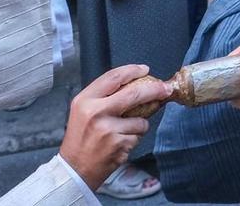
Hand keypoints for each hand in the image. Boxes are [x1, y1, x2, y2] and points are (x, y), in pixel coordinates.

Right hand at [57, 64, 169, 189]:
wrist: (74, 169)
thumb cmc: (81, 139)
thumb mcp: (83, 111)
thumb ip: (104, 96)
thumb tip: (137, 83)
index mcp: (85, 100)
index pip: (113, 77)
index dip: (133, 70)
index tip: (145, 69)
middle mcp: (95, 112)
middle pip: (134, 93)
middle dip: (155, 89)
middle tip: (165, 89)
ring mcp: (107, 129)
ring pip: (140, 119)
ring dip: (139, 125)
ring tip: (123, 132)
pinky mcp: (118, 144)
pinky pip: (137, 136)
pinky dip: (134, 139)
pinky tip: (120, 143)